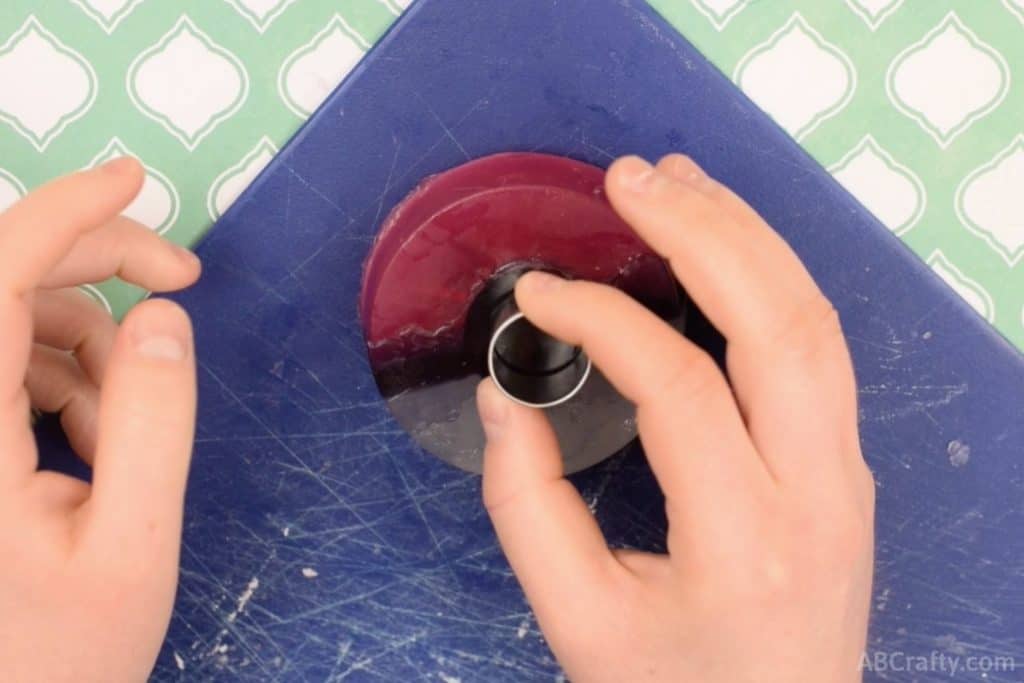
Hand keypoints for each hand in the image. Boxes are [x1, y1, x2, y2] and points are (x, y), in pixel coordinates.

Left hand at [0, 159, 200, 681]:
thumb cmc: (57, 655)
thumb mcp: (131, 546)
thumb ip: (150, 422)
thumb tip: (158, 316)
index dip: (61, 213)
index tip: (136, 177)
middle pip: (3, 283)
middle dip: (96, 264)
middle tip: (183, 282)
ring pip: (12, 324)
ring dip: (87, 347)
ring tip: (121, 431)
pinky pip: (7, 368)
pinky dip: (62, 382)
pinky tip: (89, 444)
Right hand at [477, 155, 874, 681]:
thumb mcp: (577, 621)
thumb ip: (524, 505)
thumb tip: (505, 391)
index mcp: (745, 543)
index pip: (678, 387)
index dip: (600, 320)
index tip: (536, 296)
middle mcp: (819, 493)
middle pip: (779, 325)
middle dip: (700, 232)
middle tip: (626, 178)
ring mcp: (847, 472)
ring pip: (815, 320)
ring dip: (744, 235)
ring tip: (674, 182)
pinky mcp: (844, 461)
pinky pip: (816, 345)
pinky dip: (768, 275)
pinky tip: (720, 240)